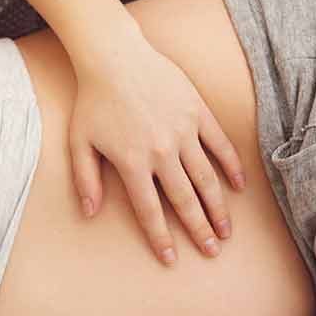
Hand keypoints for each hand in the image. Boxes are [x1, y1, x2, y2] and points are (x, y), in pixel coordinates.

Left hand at [70, 37, 245, 265]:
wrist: (114, 57)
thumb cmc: (91, 101)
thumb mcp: (78, 142)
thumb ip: (85, 180)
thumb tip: (89, 213)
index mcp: (132, 162)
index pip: (150, 209)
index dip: (160, 236)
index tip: (170, 258)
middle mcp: (161, 151)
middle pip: (184, 200)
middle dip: (198, 229)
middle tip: (211, 251)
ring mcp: (183, 131)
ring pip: (206, 178)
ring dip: (218, 207)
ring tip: (226, 229)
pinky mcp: (198, 113)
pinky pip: (220, 145)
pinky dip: (230, 167)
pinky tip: (237, 186)